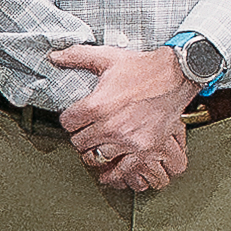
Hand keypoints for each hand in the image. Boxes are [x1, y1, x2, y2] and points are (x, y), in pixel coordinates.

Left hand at [54, 43, 194, 194]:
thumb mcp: (107, 57)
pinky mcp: (144, 148)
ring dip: (94, 153)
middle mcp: (110, 126)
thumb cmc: (143, 67)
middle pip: (79, 143)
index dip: (69, 120)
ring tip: (96, 147)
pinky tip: (107, 174)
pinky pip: (122, 169)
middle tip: (85, 132)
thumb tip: (54, 56)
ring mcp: (128, 140)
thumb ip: (77, 56)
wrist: (175, 76)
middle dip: (79, 136)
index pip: (67, 123)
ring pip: (96, 157)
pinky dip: (113, 174)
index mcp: (97, 105)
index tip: (74, 119)